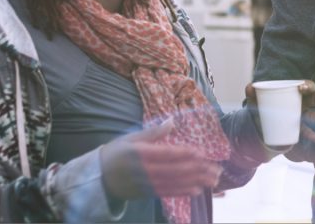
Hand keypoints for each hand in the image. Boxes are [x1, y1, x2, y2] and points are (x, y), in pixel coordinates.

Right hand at [100, 120, 221, 198]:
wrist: (98, 178)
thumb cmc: (116, 153)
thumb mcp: (131, 138)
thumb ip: (153, 132)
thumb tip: (172, 121)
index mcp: (141, 153)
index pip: (167, 154)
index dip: (185, 154)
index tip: (201, 153)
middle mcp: (145, 170)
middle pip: (176, 170)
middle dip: (198, 170)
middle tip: (217, 169)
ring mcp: (147, 184)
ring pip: (176, 183)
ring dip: (197, 181)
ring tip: (214, 180)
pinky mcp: (148, 193)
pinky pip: (169, 193)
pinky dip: (184, 192)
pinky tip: (198, 190)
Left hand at [244, 80, 314, 146]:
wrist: (258, 124)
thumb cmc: (261, 106)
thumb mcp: (256, 99)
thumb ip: (252, 93)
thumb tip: (249, 87)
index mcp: (293, 93)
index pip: (305, 86)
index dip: (307, 85)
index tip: (302, 87)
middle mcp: (300, 104)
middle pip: (313, 99)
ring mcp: (300, 117)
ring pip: (312, 115)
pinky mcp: (297, 129)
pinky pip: (306, 132)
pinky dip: (312, 135)